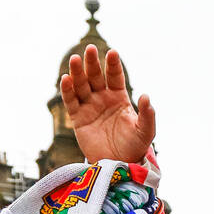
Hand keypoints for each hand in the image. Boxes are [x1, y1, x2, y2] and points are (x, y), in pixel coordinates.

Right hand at [59, 44, 155, 164]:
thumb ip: (148, 115)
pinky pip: (71, 101)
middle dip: (92, 63)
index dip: (113, 65)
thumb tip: (147, 96)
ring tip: (74, 59)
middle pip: (95, 76)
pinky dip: (67, 90)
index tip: (112, 52)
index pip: (115, 77)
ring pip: (81, 85)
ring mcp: (89, 106)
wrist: (119, 163)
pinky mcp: (78, 117)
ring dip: (77, 72)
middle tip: (90, 49)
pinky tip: (66, 79)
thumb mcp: (145, 131)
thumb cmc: (134, 146)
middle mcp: (102, 98)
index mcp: (119, 97)